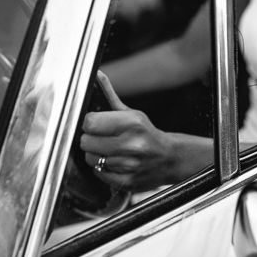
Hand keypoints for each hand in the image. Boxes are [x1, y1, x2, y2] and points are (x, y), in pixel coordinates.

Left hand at [80, 71, 178, 191]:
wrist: (169, 158)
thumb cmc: (146, 133)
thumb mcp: (132, 112)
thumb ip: (110, 94)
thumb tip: (97, 74)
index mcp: (132, 122)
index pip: (90, 122)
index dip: (89, 123)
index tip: (94, 123)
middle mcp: (132, 144)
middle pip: (86, 142)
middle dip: (90, 139)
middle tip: (100, 138)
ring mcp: (129, 165)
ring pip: (91, 158)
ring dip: (95, 154)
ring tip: (108, 150)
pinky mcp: (126, 182)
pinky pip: (98, 173)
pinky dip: (102, 168)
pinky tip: (114, 162)